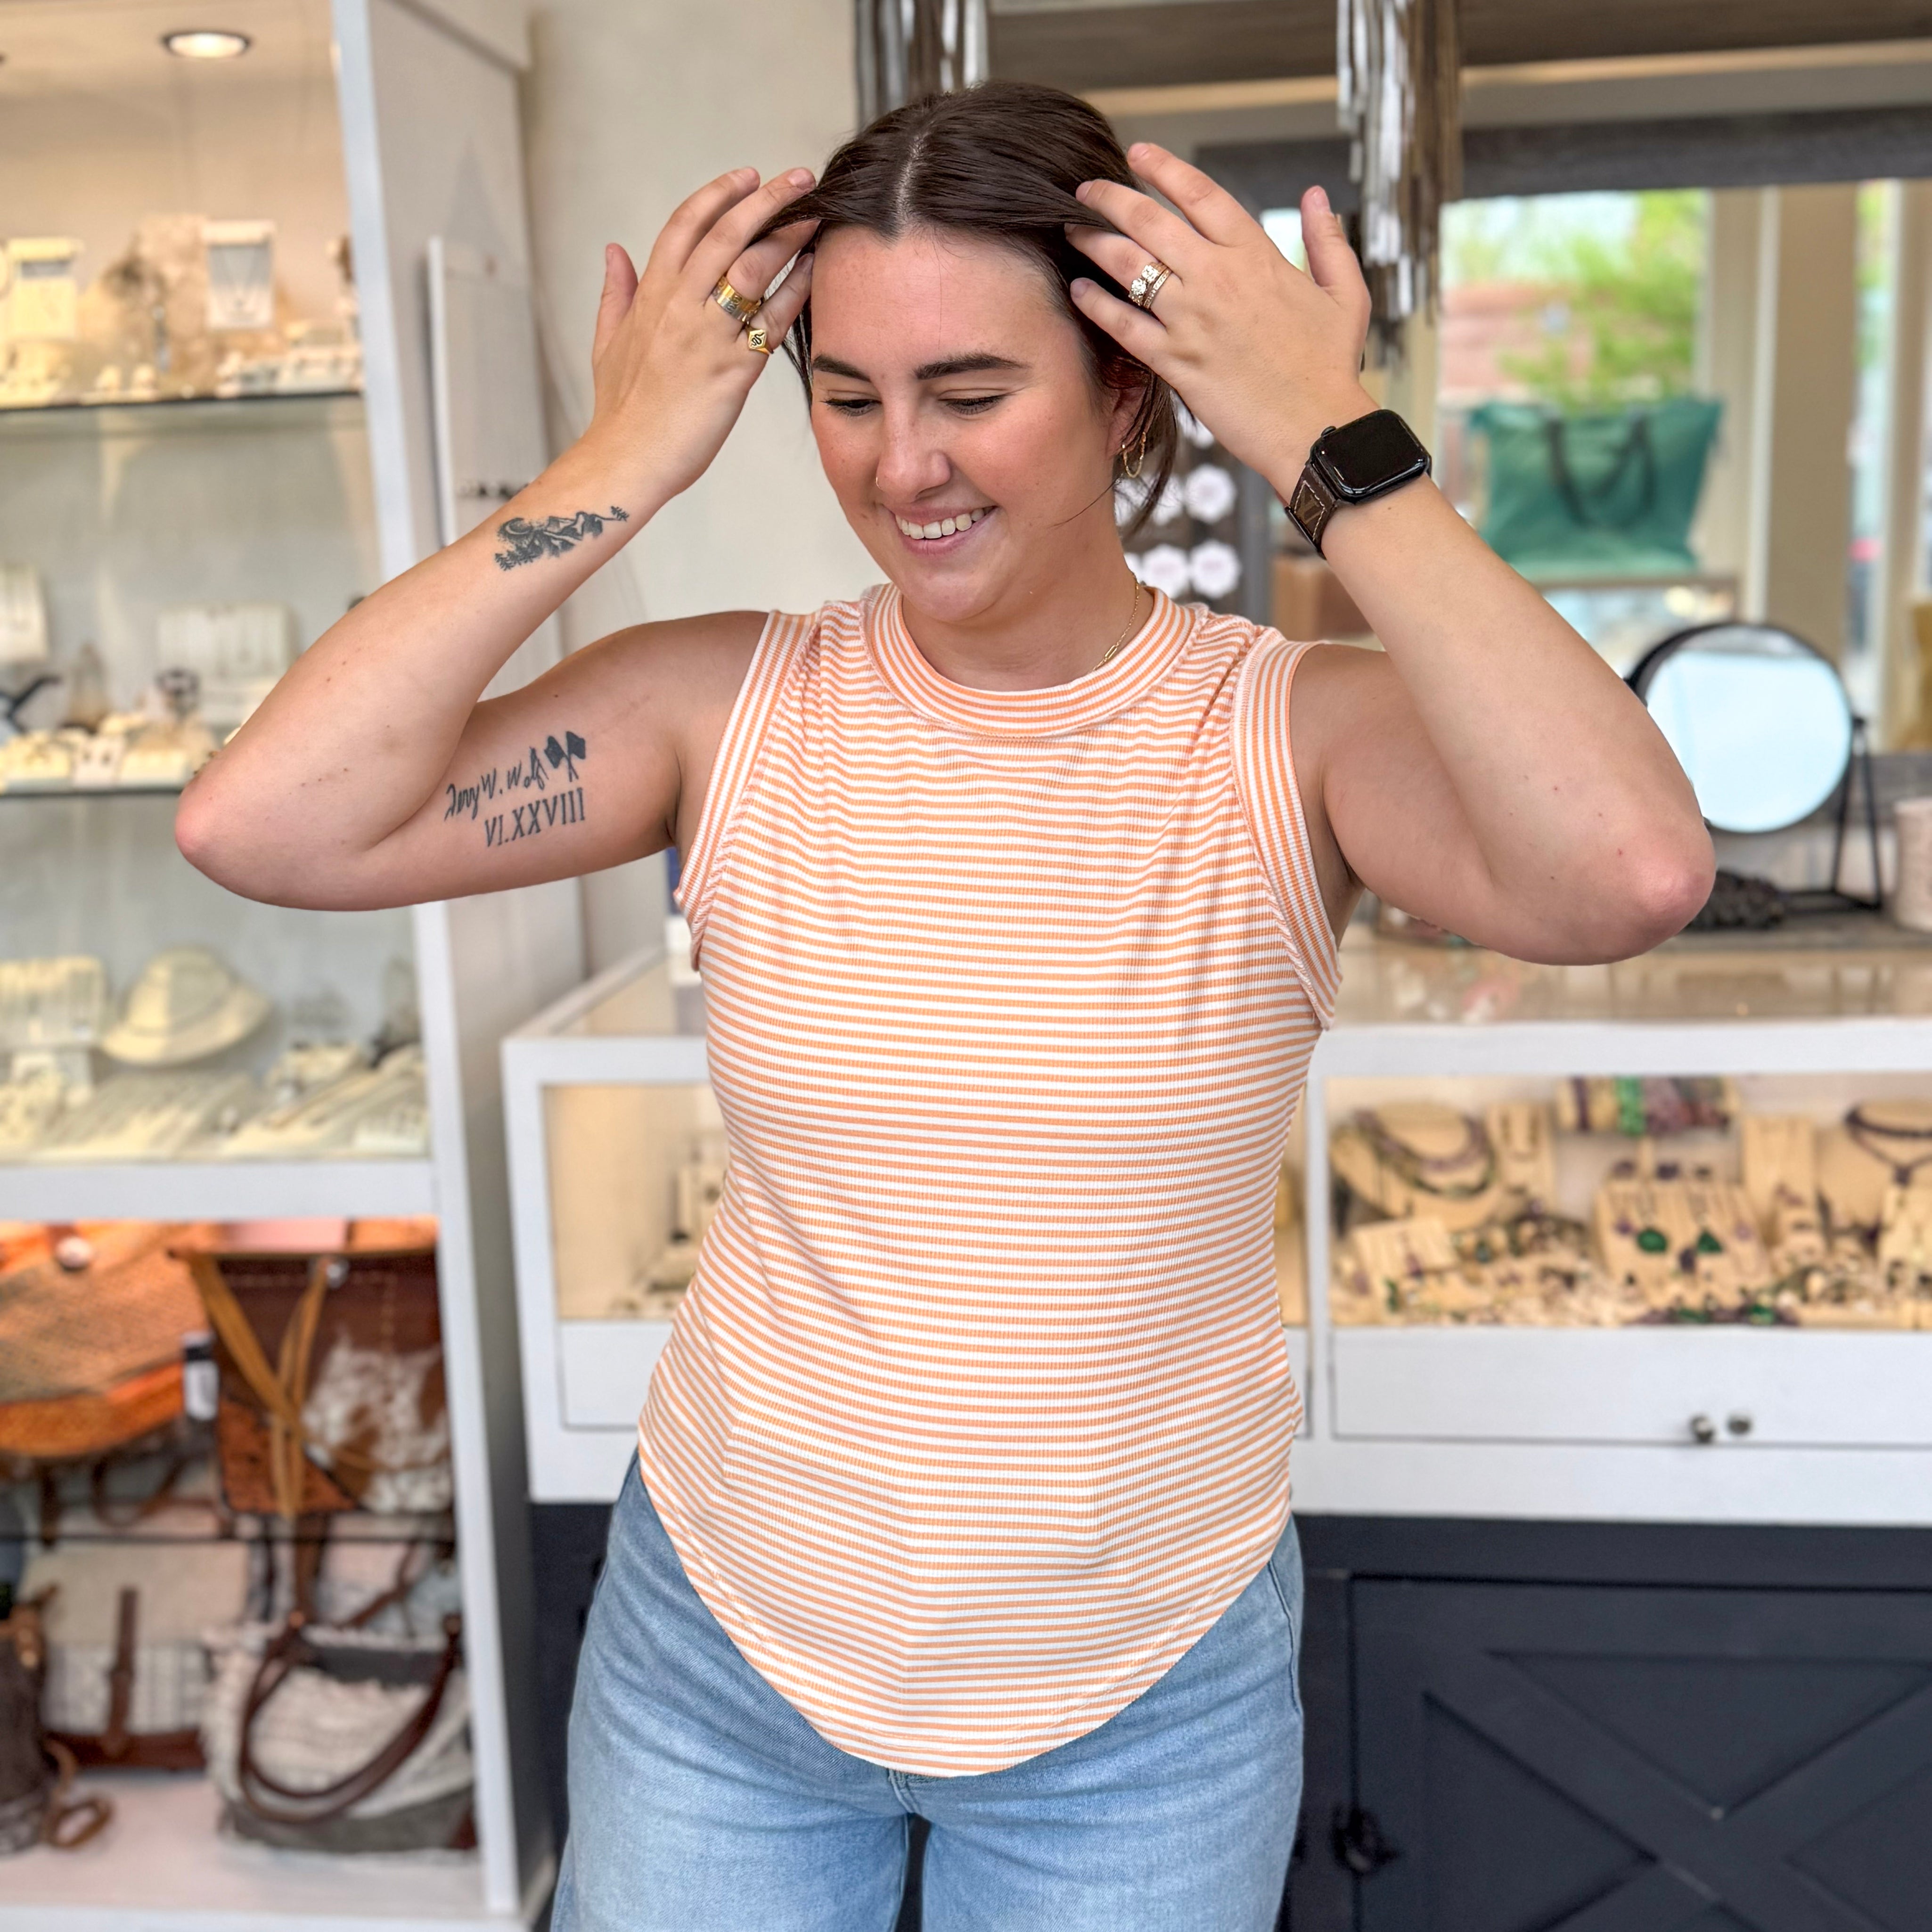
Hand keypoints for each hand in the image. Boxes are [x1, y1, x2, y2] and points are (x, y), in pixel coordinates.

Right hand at [583, 166, 817, 500]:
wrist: (627, 460)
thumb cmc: (620, 410)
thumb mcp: (606, 341)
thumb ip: (615, 292)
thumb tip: (612, 250)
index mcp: (650, 295)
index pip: (685, 225)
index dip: (718, 195)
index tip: (747, 175)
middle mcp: (679, 305)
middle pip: (725, 233)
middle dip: (766, 199)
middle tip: (799, 178)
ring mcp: (707, 335)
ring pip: (752, 267)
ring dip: (788, 236)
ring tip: (815, 216)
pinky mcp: (733, 369)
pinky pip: (772, 320)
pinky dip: (796, 291)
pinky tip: (816, 272)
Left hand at [1068, 145, 1377, 483]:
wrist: (1317, 429)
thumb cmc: (1330, 366)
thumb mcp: (1345, 294)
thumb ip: (1328, 240)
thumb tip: (1316, 196)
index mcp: (1256, 255)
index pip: (1200, 194)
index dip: (1164, 168)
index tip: (1138, 154)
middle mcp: (1217, 278)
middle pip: (1150, 221)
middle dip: (1110, 198)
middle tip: (1085, 190)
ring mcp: (1192, 320)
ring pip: (1129, 266)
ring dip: (1094, 243)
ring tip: (1072, 231)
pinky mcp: (1175, 362)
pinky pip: (1123, 325)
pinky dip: (1096, 304)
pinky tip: (1079, 290)